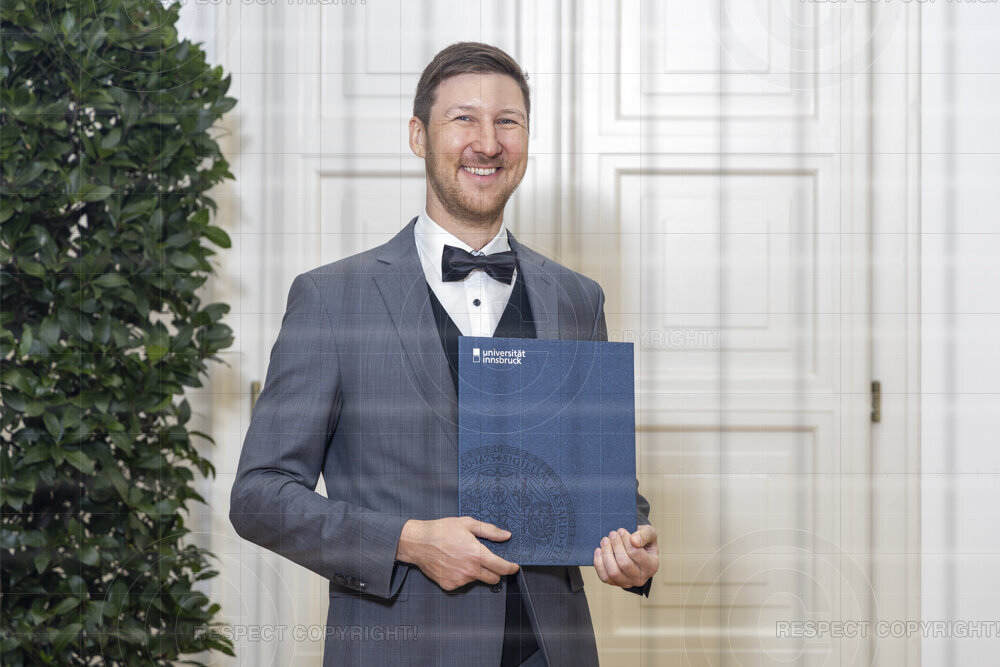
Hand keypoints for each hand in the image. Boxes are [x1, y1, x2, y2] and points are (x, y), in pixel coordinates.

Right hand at [395, 517, 519, 590]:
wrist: (418, 543)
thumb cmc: (442, 530)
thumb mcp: (467, 524)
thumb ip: (490, 531)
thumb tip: (506, 536)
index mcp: (477, 555)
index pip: (502, 568)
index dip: (511, 568)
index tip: (514, 567)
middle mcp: (470, 570)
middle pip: (493, 579)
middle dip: (495, 571)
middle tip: (488, 561)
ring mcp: (460, 580)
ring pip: (477, 580)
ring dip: (476, 572)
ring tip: (463, 558)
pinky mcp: (450, 585)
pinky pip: (463, 583)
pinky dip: (462, 576)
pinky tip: (454, 564)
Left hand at [593, 525, 657, 588]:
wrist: (635, 551)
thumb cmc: (643, 541)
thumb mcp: (650, 533)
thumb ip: (645, 534)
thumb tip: (634, 541)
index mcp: (652, 566)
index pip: (636, 553)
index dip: (625, 540)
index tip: (621, 530)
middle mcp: (641, 578)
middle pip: (624, 563)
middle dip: (616, 546)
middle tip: (612, 534)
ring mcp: (628, 583)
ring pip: (613, 572)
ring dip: (606, 554)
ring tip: (605, 540)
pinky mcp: (615, 583)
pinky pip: (604, 576)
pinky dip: (599, 563)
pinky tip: (599, 550)